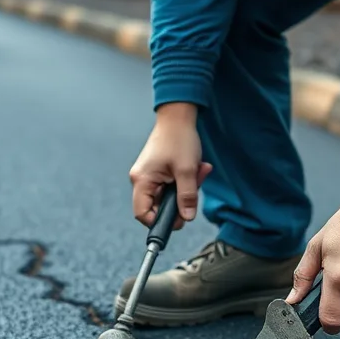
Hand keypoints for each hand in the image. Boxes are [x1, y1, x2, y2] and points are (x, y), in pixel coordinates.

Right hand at [129, 102, 212, 229]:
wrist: (178, 116)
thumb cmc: (179, 138)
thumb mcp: (187, 170)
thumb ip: (187, 197)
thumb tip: (187, 218)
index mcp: (142, 180)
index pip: (142, 214)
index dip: (159, 221)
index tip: (179, 218)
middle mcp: (141, 180)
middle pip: (156, 207)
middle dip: (179, 202)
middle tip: (195, 190)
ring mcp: (148, 177)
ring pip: (166, 197)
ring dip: (185, 190)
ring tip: (198, 173)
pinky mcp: (157, 173)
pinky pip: (170, 186)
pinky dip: (184, 182)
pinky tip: (195, 169)